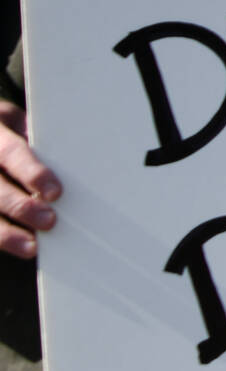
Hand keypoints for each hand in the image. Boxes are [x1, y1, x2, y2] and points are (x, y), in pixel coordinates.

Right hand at [0, 102, 59, 259]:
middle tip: (49, 221)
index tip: (55, 192)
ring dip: (6, 232)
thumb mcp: (18, 123)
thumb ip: (40, 138)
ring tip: (30, 246)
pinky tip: (17, 246)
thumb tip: (73, 157)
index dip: (33, 173)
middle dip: (22, 207)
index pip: (12, 153)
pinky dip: (0, 238)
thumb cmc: (7, 131)